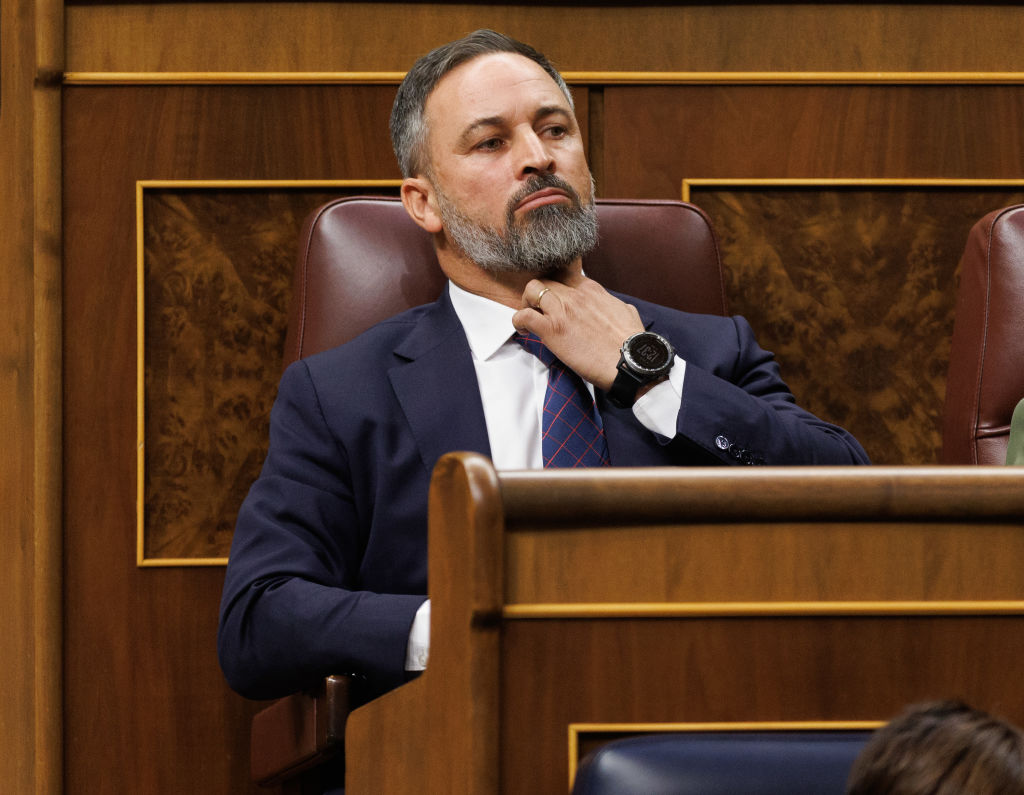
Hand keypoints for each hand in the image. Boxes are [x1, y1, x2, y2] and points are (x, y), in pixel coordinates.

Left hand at [511, 271, 643, 390]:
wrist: (630, 362)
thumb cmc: (631, 343)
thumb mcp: (627, 312)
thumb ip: (614, 305)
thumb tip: (614, 306)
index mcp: (592, 290)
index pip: (565, 274)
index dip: (556, 284)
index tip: (554, 298)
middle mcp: (575, 295)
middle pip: (546, 279)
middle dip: (538, 293)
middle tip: (538, 309)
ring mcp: (562, 310)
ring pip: (532, 289)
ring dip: (526, 303)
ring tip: (529, 318)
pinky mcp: (552, 329)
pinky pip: (524, 316)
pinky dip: (519, 321)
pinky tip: (524, 331)